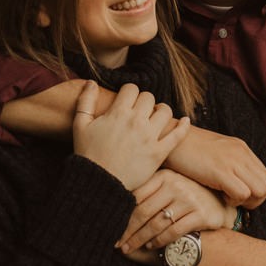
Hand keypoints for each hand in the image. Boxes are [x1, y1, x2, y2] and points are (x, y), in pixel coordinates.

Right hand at [73, 81, 189, 192]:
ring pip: (165, 111)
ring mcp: (150, 137)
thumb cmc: (88, 155)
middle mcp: (136, 122)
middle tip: (140, 111)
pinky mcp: (159, 153)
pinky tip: (185, 121)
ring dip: (161, 111)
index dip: (129, 93)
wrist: (99, 183)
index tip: (127, 101)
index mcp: (118, 113)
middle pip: (148, 97)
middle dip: (144, 101)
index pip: (132, 89)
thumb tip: (91, 82)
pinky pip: (178, 135)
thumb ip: (85, 101)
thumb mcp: (80, 126)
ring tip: (156, 116)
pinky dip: (184, 126)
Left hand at [118, 171, 236, 254]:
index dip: (122, 214)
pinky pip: (173, 231)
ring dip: (141, 239)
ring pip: (156, 224)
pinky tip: (151, 246)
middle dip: (128, 231)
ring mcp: (189, 200)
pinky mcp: (200, 215)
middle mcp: (176, 185)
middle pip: (144, 212)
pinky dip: (160, 241)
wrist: (220, 203)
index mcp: (164, 176)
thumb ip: (149, 192)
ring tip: (131, 247)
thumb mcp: (170, 186)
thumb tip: (116, 205)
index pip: (136, 196)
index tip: (111, 227)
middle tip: (118, 244)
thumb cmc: (187, 196)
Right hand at [165, 128, 265, 207]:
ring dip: (245, 201)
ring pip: (260, 191)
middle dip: (255, 201)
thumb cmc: (184, 150)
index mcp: (241, 149)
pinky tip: (218, 195)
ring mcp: (233, 161)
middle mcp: (241, 154)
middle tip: (234, 201)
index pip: (265, 177)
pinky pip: (242, 194)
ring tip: (226, 198)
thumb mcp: (214, 153)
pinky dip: (233, 201)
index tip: (238, 196)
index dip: (255, 192)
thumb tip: (234, 186)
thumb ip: (228, 165)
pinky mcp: (221, 171)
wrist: (167, 138)